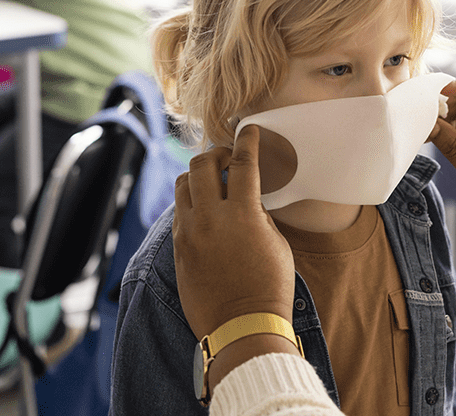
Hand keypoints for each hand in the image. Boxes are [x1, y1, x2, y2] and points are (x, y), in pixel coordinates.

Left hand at [173, 125, 294, 339]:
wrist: (241, 327)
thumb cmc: (270, 287)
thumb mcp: (277, 244)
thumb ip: (259, 215)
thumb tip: (247, 199)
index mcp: (242, 214)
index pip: (242, 163)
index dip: (246, 140)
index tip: (248, 129)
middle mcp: (210, 218)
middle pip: (202, 164)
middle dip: (216, 153)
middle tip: (227, 156)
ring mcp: (189, 233)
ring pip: (182, 184)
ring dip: (197, 175)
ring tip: (211, 181)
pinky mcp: (177, 248)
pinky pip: (178, 211)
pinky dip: (190, 201)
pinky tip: (203, 208)